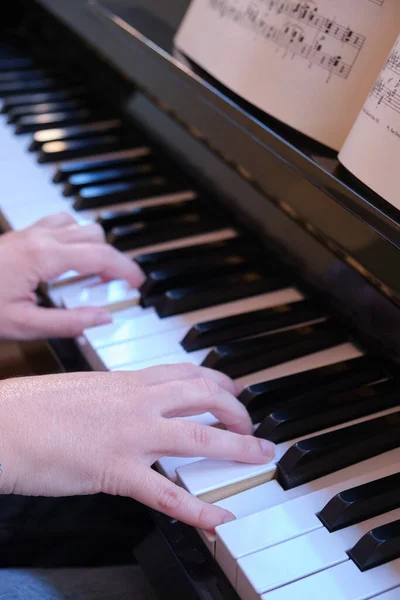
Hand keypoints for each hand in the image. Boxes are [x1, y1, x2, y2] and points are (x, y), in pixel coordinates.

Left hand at [0, 213, 143, 339]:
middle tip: (120, 285)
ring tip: (95, 275)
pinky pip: (62, 223)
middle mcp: (41, 237)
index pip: (101, 256)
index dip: (127, 269)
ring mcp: (31, 232)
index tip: (139, 284)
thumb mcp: (24, 325)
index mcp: (44, 257)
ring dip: (96, 246)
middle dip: (115, 260)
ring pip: (81, 225)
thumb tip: (103, 318)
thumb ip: (69, 323)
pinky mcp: (24, 234)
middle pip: (96, 236)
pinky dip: (76, 238)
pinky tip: (71, 260)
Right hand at [0, 364, 274, 530]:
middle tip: (251, 424)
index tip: (232, 387)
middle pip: (204, 396)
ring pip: (199, 436)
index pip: (184, 373)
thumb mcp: (83, 388)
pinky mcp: (117, 471)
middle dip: (236, 409)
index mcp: (126, 381)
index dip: (216, 380)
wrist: (4, 425)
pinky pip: (167, 493)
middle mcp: (137, 401)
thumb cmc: (33, 407)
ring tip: (259, 455)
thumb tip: (128, 401)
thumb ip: (114, 394)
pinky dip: (198, 509)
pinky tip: (219, 518)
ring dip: (237, 446)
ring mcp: (131, 435)